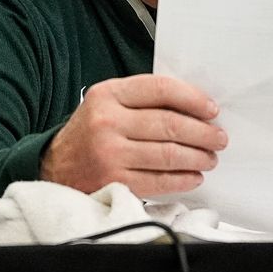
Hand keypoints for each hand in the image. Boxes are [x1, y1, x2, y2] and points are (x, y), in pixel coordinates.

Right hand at [40, 74, 227, 196]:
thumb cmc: (91, 131)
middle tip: (218, 137)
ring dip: (197, 157)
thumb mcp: (109, 102)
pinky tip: (193, 176)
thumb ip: (145, 99)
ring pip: (168, 154)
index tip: (212, 109)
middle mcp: (107, 122)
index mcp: (108, 94)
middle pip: (169, 124)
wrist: (54, 166)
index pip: (161, 89)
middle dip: (203, 132)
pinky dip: (182, 179)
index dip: (193, 98)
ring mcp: (109, 154)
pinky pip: (159, 181)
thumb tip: (195, 107)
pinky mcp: (114, 182)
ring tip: (210, 157)